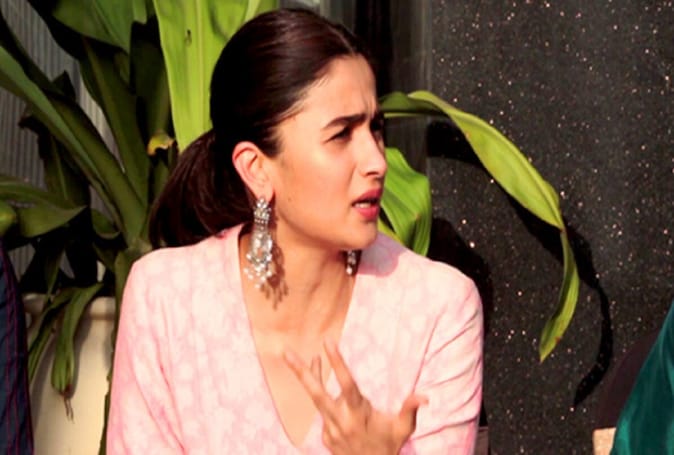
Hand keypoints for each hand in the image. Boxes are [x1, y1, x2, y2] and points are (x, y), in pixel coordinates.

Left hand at [284, 340, 427, 453]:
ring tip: (298, 356)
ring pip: (316, 398)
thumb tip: (425, 397)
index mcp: (358, 414)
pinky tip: (320, 376)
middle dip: (300, 372)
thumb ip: (410, 410)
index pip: (346, 384)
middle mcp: (340, 420)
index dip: (336, 362)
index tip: (328, 342)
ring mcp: (330, 428)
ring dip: (310, 376)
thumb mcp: (402, 430)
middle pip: (316, 393)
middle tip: (285, 352)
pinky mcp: (326, 434)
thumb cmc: (388, 446)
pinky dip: (322, 392)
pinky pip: (322, 408)